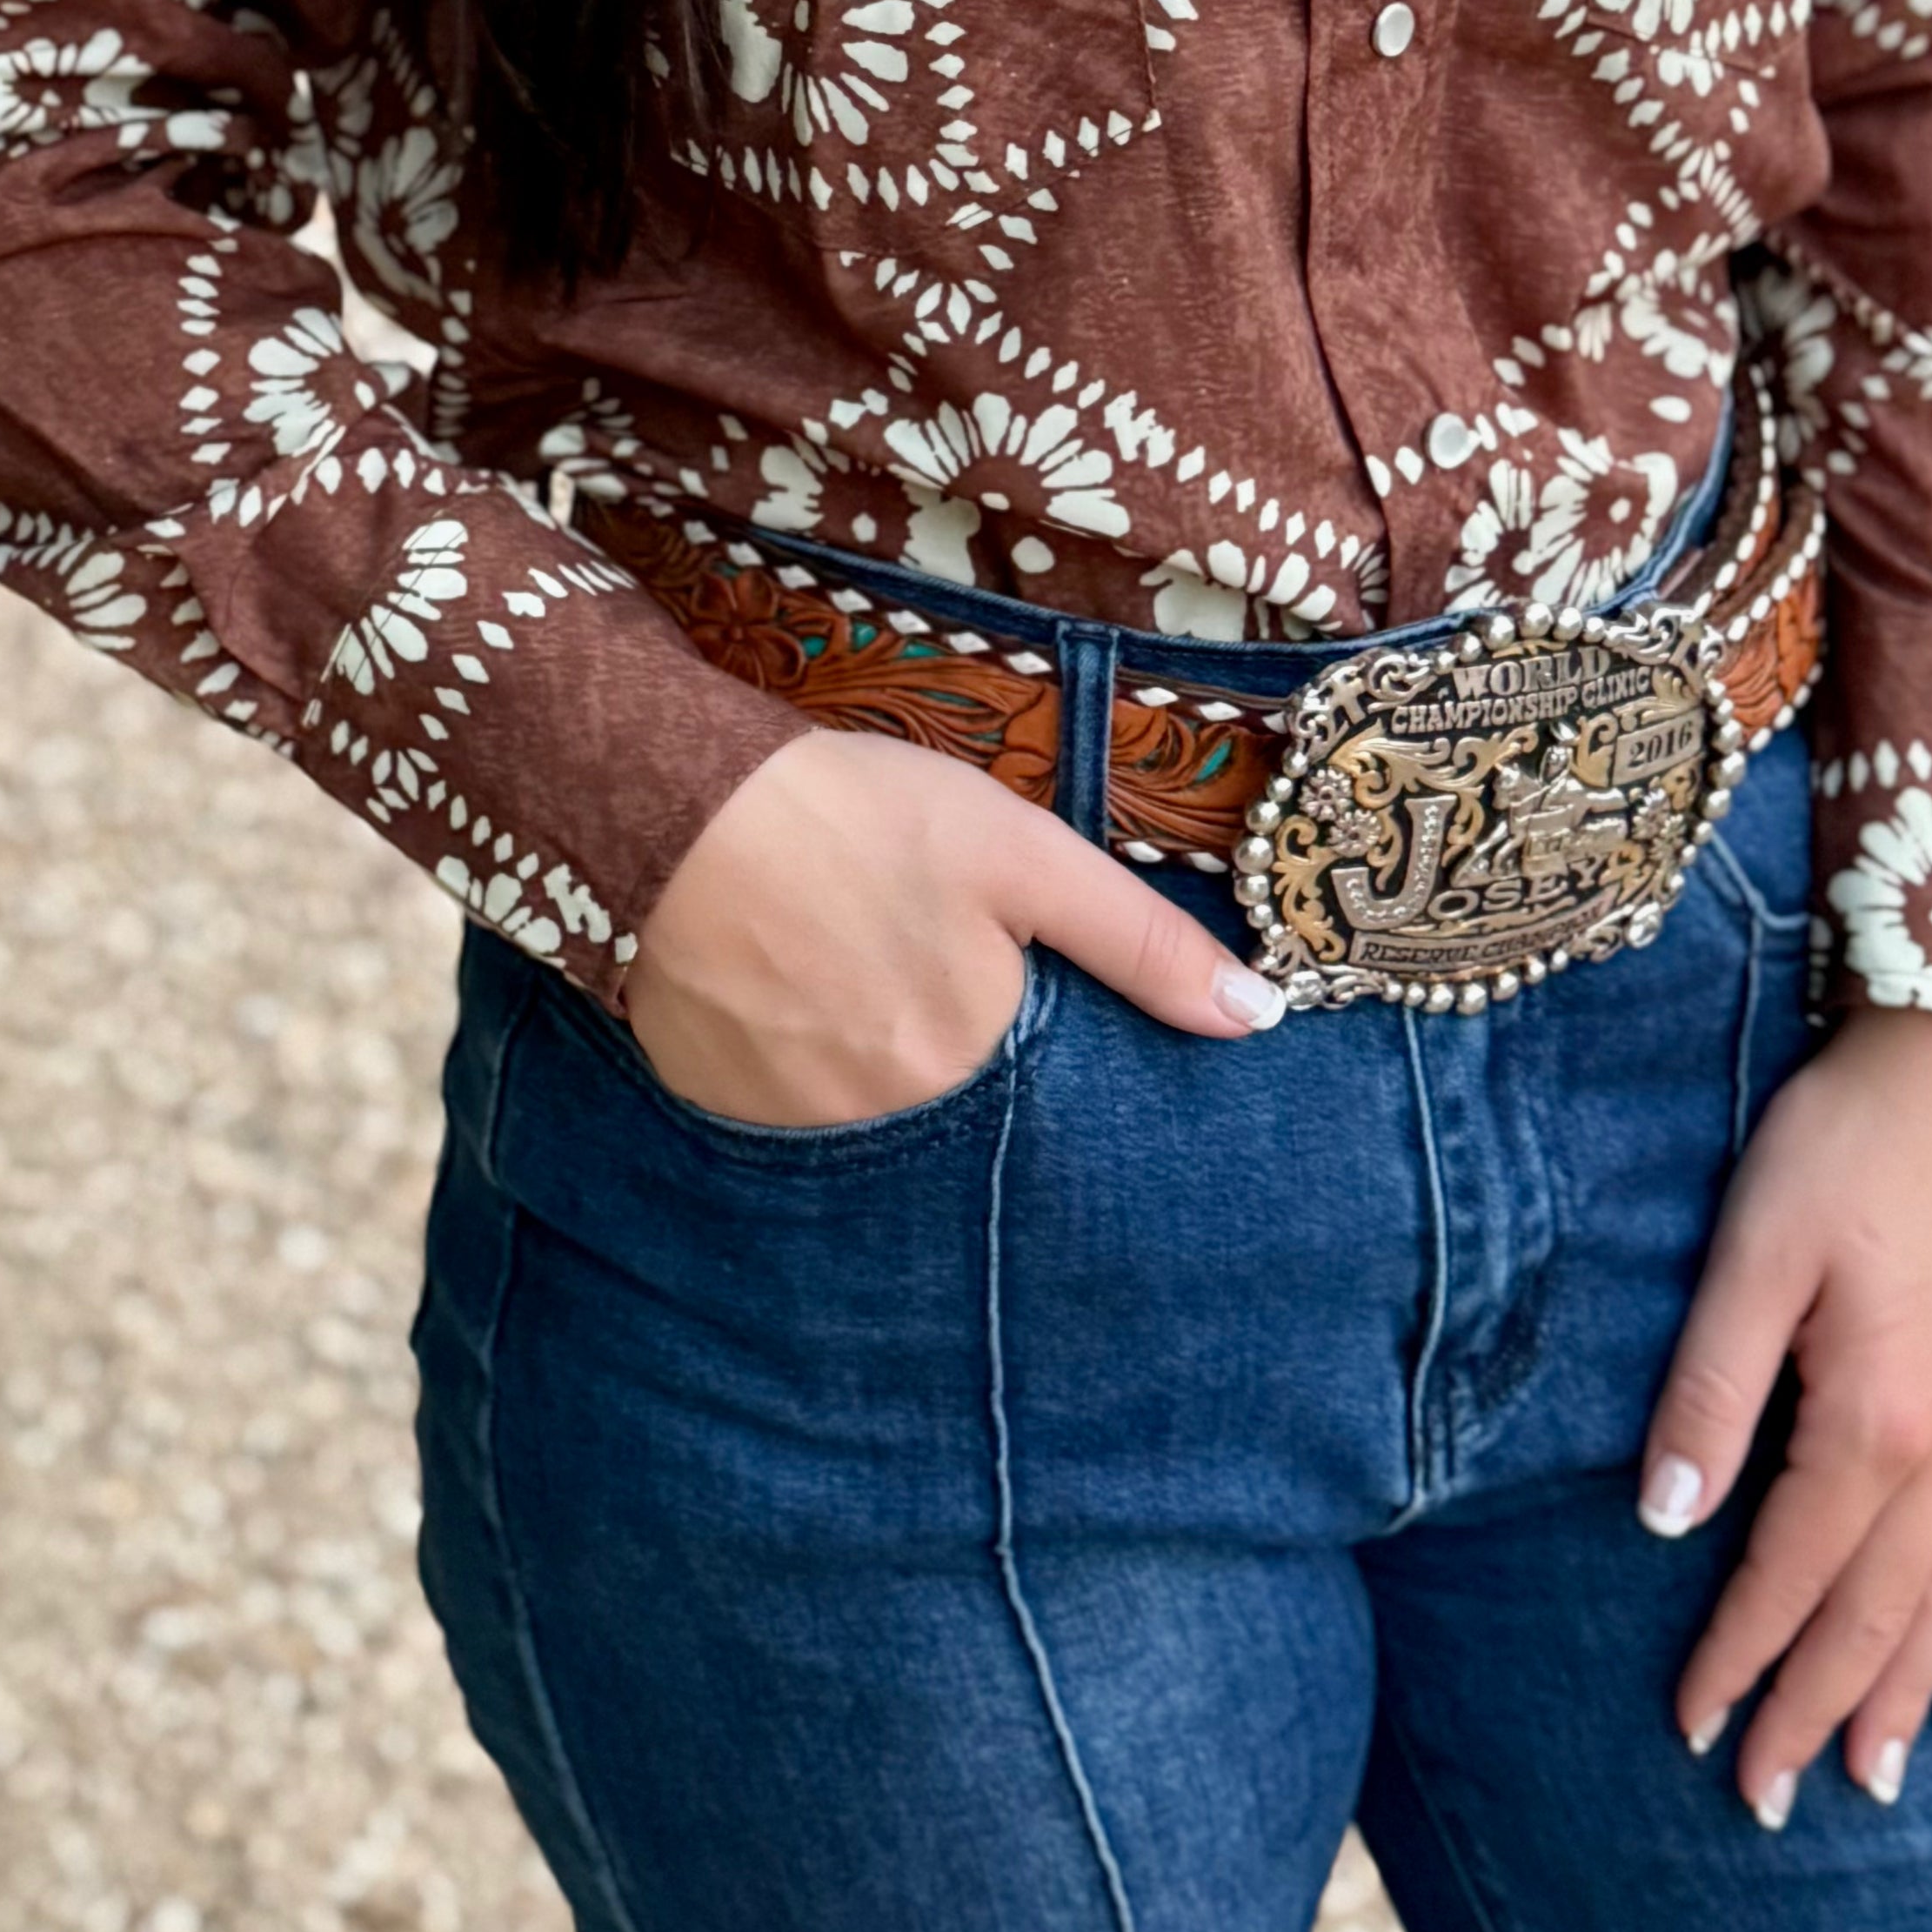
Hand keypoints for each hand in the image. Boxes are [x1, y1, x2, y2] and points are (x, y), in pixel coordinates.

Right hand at [623, 725, 1287, 1124]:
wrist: (677, 803)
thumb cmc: (861, 814)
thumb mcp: (1023, 853)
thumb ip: (1140, 942)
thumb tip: (1255, 1020)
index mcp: (969, 1067)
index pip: (1038, 1102)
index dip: (1030, 1047)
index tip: (1007, 996)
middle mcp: (886, 1127)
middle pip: (952, 1114)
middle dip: (951, 1059)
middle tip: (911, 966)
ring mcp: (791, 1129)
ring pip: (868, 1118)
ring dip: (872, 1067)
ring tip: (847, 971)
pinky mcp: (716, 1109)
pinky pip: (782, 1113)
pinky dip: (795, 1069)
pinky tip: (784, 992)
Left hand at [1638, 1002, 1931, 1821]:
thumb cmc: (1838, 1148)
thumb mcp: (1751, 1252)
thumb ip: (1709, 1389)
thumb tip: (1663, 1519)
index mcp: (1873, 1421)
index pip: (1790, 1573)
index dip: (1739, 1655)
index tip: (1693, 1727)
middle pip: (1876, 1613)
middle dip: (1816, 1708)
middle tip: (1770, 1799)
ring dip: (1911, 1692)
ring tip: (1874, 1776)